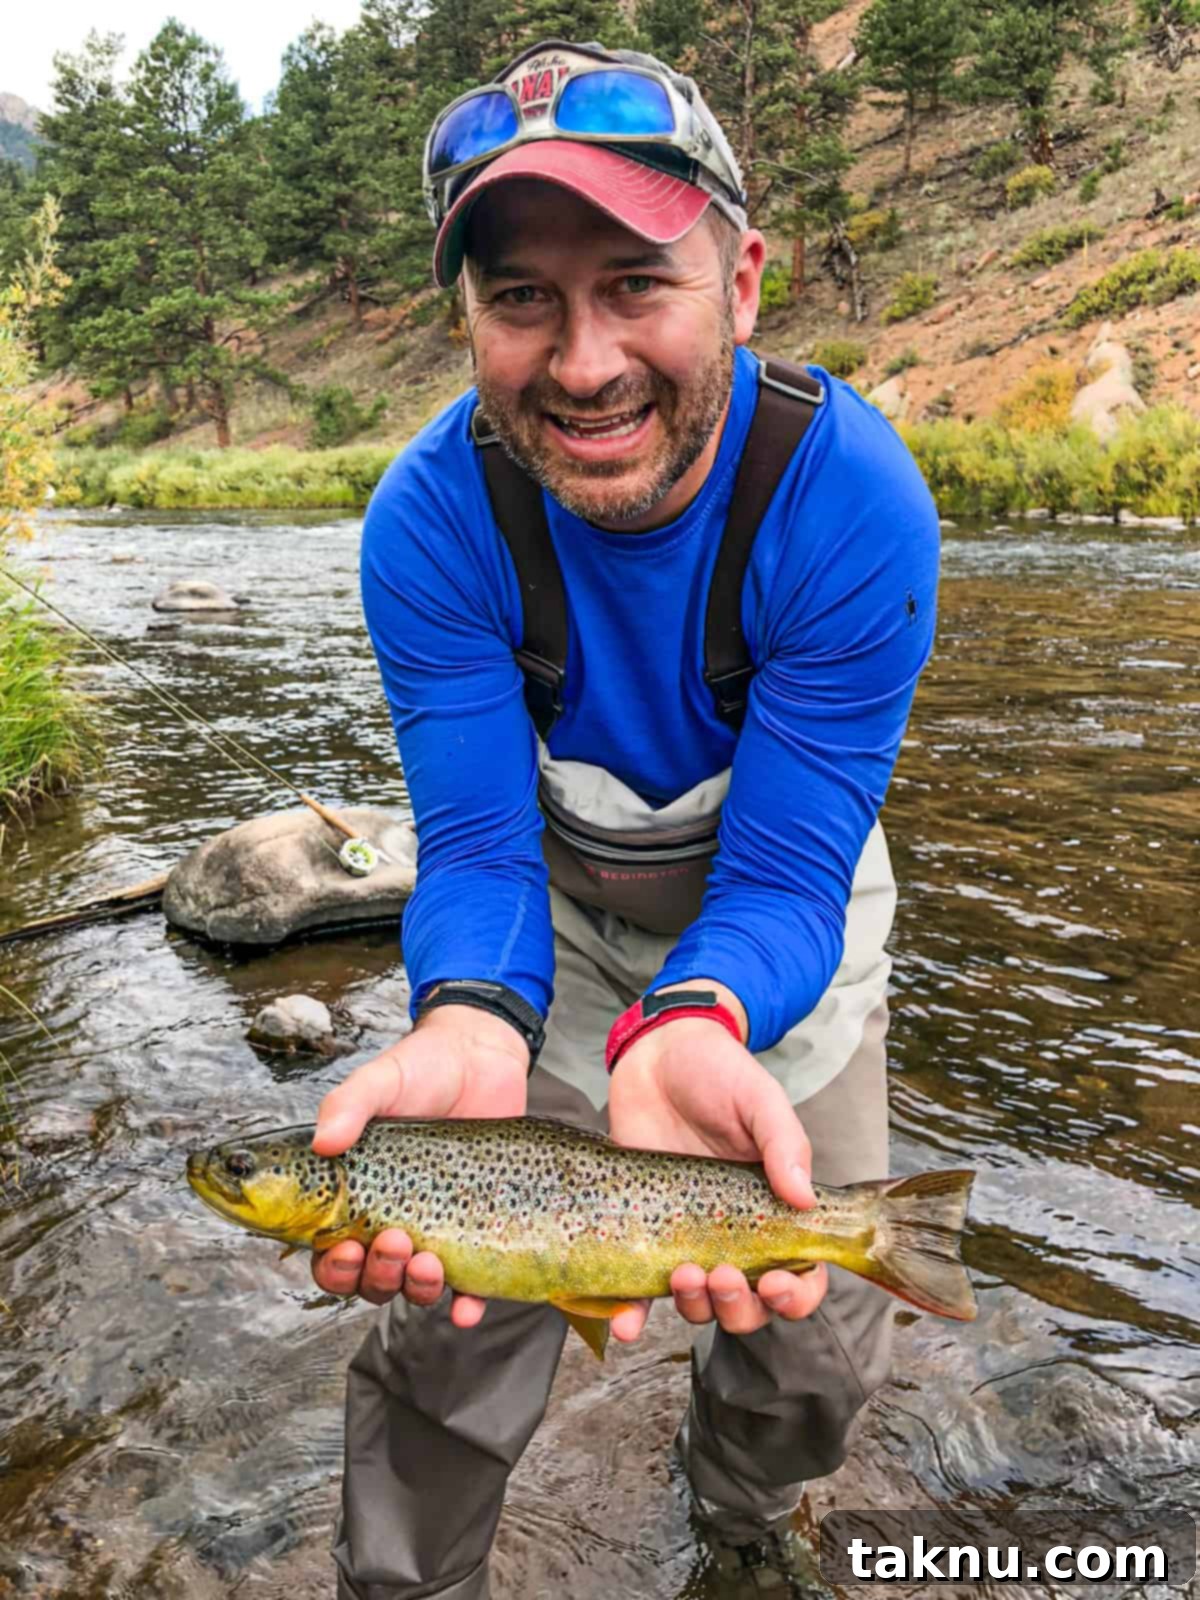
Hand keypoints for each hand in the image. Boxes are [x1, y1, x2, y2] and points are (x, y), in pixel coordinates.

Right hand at [310, 1006, 527, 1321]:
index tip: (344, 1248)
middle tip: (392, 1241)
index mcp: (355, 1195)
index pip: (330, 1253)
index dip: (332, 1266)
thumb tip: (323, 1140)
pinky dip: (465, 1306)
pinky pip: (470, 1285)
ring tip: (428, 1260)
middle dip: (376, 1276)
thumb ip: (348, 1104)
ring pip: (414, 1287)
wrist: (482, 1057)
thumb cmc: (421, 1069)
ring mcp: (436, 1226)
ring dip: (415, 1288)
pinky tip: (464, 1309)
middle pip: (370, 1279)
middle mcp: (391, 1220)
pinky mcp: (478, 1229)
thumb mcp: (380, 1080)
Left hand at [606, 1001, 824, 1343]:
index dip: (795, 1295)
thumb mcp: (760, 1100)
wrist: (655, 1053)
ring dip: (694, 1307)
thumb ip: (784, 1144)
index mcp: (773, 1211)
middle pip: (747, 1305)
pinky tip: (626, 1321)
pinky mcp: (639, 1232)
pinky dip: (630, 1314)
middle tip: (722, 1273)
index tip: (778, 1282)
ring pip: (698, 1304)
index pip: (800, 1276)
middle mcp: (732, 1235)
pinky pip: (636, 1287)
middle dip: (739, 1306)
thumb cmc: (718, 1073)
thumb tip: (804, 1200)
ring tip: (682, 1273)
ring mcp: (684, 1237)